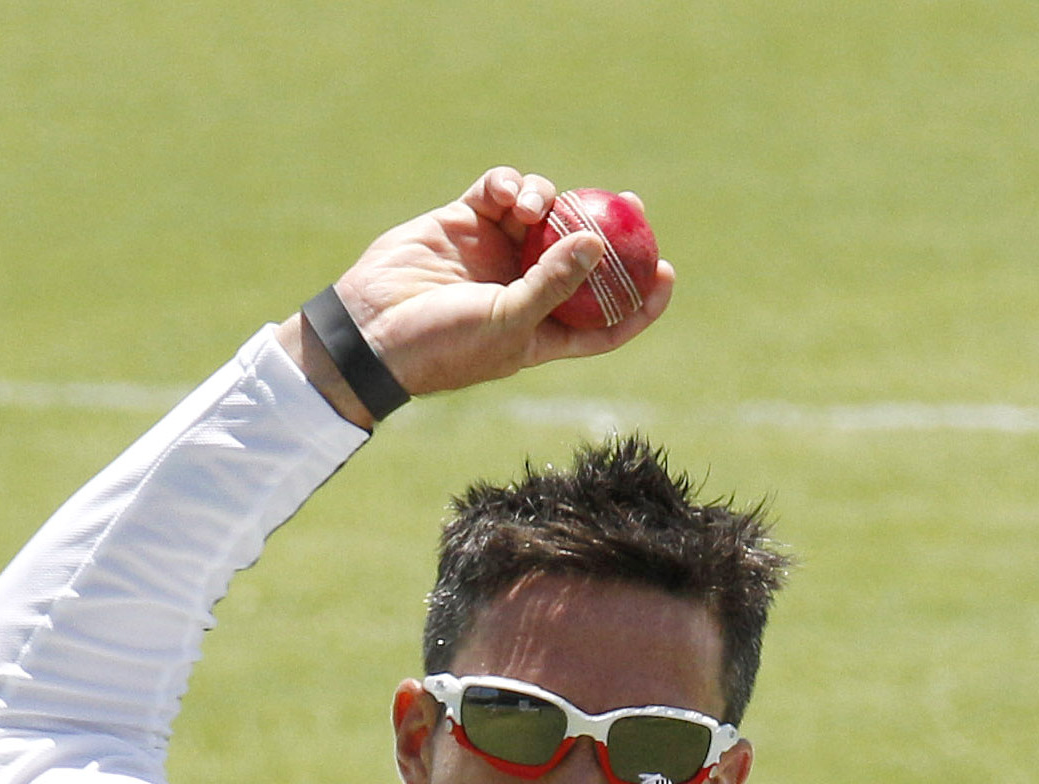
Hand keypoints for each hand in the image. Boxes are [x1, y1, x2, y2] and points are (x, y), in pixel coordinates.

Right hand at [291, 168, 675, 419]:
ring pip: (544, 213)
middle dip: (609, 229)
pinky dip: (509, 184)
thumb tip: (598, 241)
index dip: (640, 298)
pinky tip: (504, 194)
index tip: (667, 271)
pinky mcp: (465, 222)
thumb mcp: (508, 321)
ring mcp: (494, 252)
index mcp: (541, 328)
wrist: (371, 330)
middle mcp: (523, 286)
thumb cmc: (441, 344)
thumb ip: (555, 283)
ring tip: (531, 208)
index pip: (604, 317)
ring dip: (547, 200)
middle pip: (582, 253)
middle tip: (630, 202)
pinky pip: (500, 190)